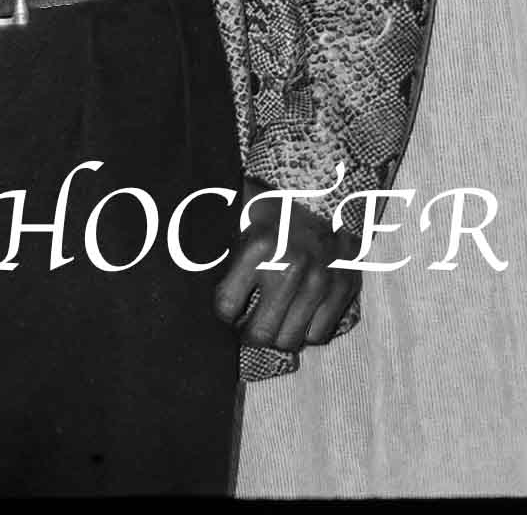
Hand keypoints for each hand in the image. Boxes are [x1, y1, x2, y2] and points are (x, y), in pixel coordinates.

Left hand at [213, 176, 360, 349]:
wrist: (326, 187)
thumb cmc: (272, 203)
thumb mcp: (237, 212)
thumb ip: (216, 243)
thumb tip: (182, 255)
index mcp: (258, 246)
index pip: (227, 307)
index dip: (223, 313)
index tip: (226, 310)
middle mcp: (291, 267)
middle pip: (260, 334)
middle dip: (248, 334)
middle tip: (246, 325)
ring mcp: (321, 280)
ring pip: (290, 340)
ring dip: (277, 335)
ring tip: (271, 319)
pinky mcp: (344, 287)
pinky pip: (319, 335)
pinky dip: (306, 331)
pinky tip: (297, 313)